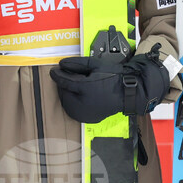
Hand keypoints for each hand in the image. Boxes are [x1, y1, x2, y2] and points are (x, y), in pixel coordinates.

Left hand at [49, 43, 170, 122]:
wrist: (129, 92)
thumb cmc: (115, 77)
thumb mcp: (95, 65)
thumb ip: (77, 64)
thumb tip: (62, 64)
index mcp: (85, 88)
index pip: (64, 82)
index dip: (57, 75)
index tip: (53, 71)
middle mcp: (84, 103)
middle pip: (64, 93)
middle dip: (62, 85)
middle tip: (64, 77)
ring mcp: (86, 113)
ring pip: (67, 104)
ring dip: (66, 95)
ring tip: (70, 87)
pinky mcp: (89, 118)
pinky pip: (75, 112)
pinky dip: (72, 104)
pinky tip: (77, 97)